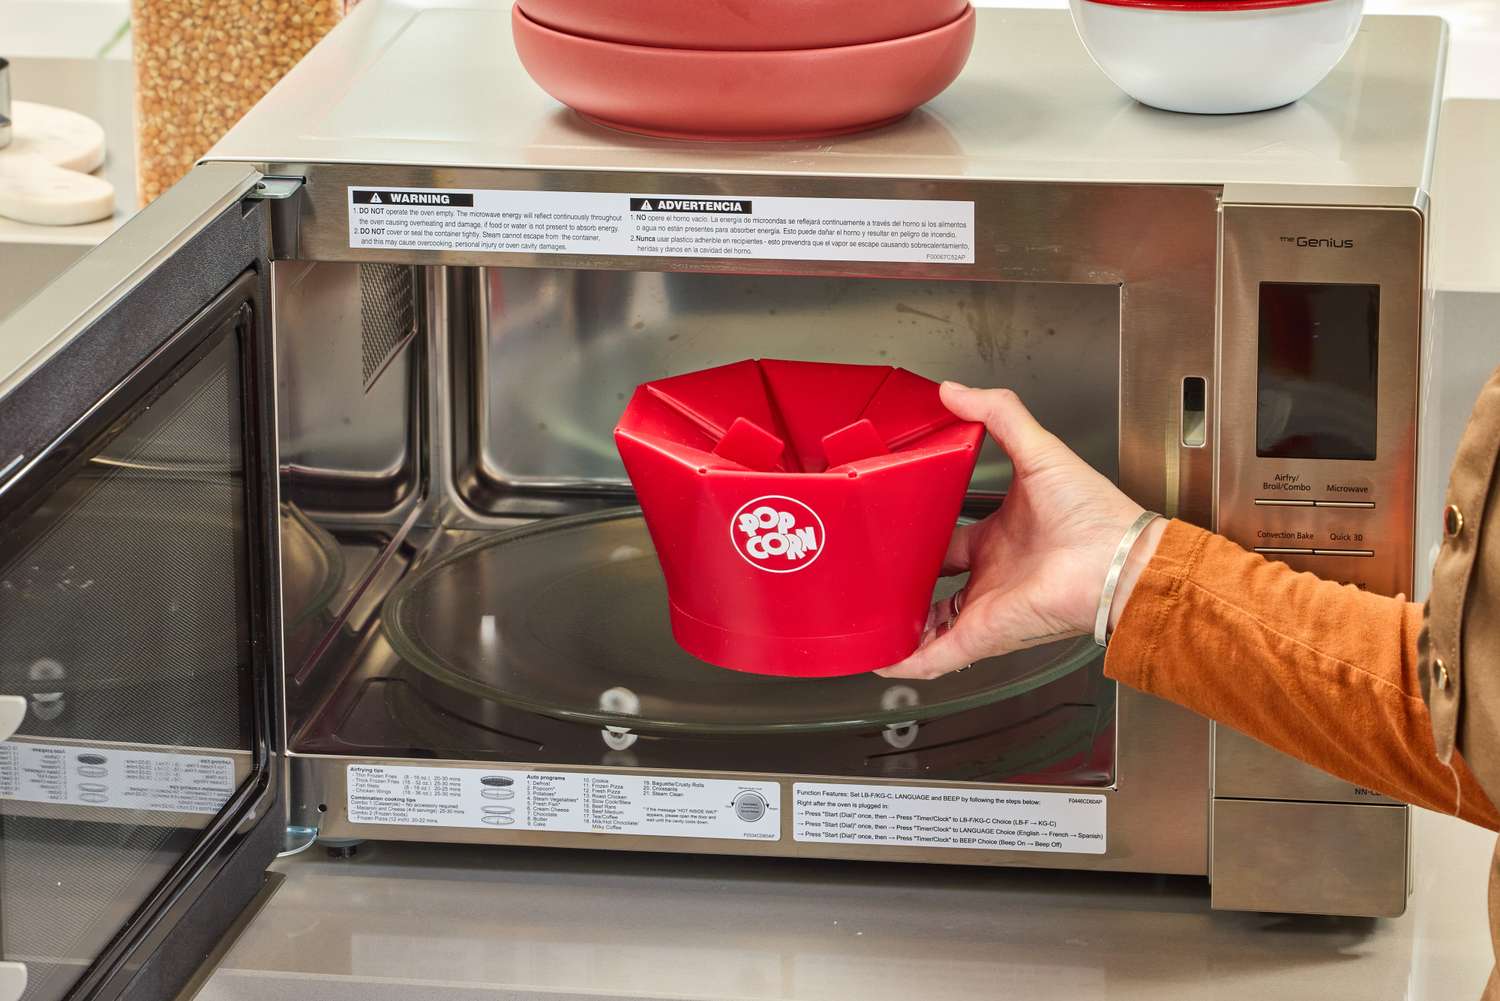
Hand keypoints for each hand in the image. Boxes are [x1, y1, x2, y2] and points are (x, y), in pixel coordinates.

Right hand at [876, 383, 1165, 679]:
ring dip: (899, 623)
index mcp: (1003, 536)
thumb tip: (954, 391)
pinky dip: (908, 659)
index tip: (898, 527)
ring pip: (930, 623)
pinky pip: (937, 654)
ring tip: (864, 618)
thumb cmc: (1095, 515)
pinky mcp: (984, 631)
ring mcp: (987, 606)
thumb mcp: (1039, 448)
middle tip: (871, 571)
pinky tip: (880, 658)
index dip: (923, 536)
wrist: (1119, 562)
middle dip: (903, 582)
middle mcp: (994, 574)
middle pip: (935, 584)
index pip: (951, 540)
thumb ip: (998, 413)